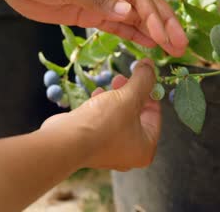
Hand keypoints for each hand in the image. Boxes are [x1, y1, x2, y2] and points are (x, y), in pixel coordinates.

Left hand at [0, 0, 186, 55]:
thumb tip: (128, 13)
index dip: (154, 16)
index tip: (164, 36)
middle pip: (145, 6)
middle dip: (165, 25)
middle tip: (180, 45)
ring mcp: (103, 2)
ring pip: (136, 18)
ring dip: (155, 33)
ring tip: (173, 49)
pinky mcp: (92, 15)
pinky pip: (119, 27)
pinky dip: (136, 35)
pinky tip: (150, 44)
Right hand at [41, 59, 160, 169]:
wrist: (65, 142)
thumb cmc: (104, 123)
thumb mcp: (129, 96)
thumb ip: (143, 80)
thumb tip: (150, 65)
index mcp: (145, 148)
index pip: (155, 115)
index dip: (150, 92)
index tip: (144, 75)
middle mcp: (130, 153)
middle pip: (137, 115)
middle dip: (131, 92)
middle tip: (124, 76)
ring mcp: (110, 151)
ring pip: (120, 116)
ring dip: (116, 97)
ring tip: (111, 82)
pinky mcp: (92, 145)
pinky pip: (104, 122)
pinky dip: (103, 106)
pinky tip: (97, 94)